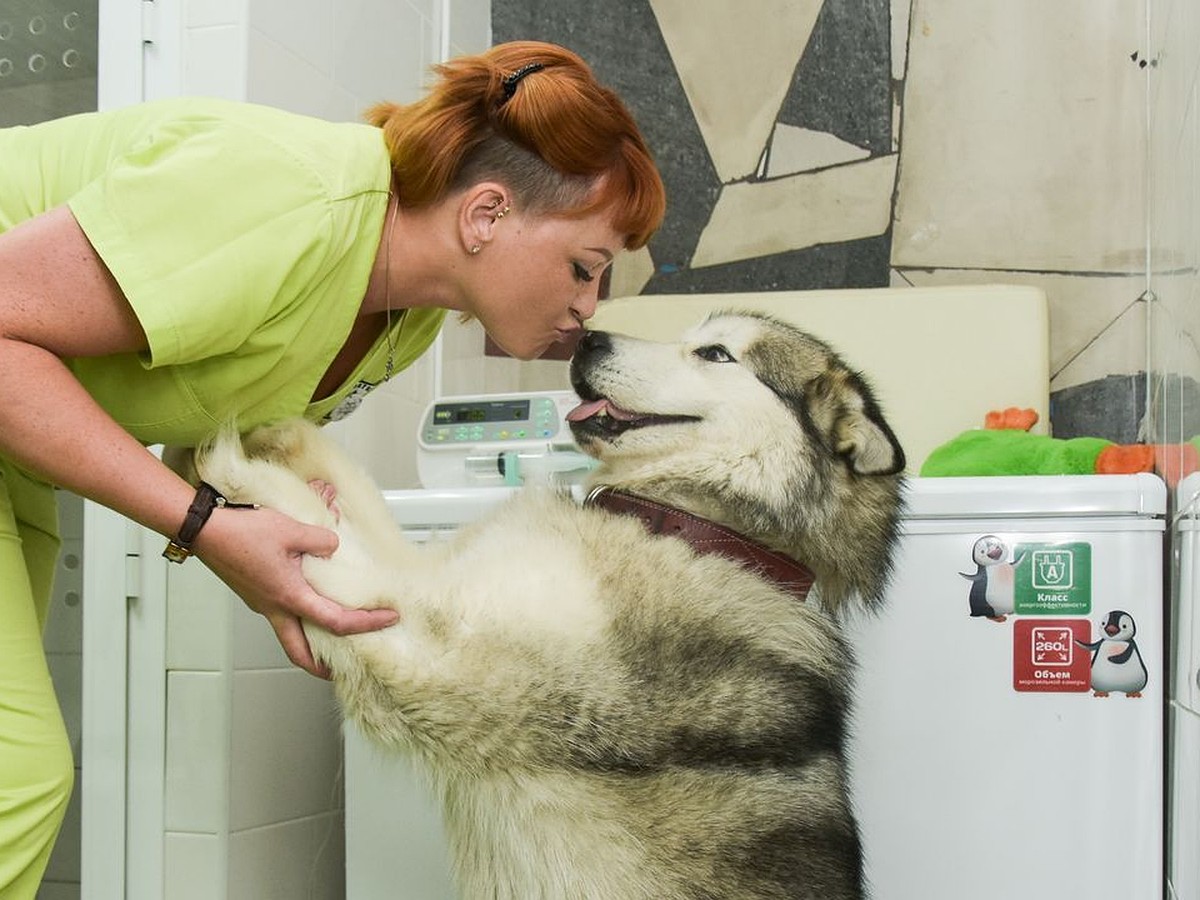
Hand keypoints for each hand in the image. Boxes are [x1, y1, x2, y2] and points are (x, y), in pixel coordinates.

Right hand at [191, 504, 397, 677]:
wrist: (204, 531)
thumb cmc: (242, 533)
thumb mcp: (292, 530)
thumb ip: (321, 540)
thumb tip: (333, 546)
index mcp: (290, 598)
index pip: (336, 621)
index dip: (366, 623)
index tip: (387, 619)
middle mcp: (274, 609)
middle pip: (299, 653)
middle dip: (320, 667)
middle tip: (339, 668)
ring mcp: (261, 604)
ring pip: (287, 635)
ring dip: (308, 643)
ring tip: (328, 635)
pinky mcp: (254, 593)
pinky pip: (279, 616)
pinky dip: (296, 619)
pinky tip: (305, 600)